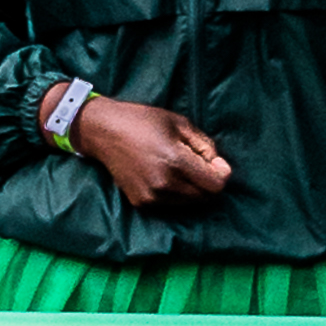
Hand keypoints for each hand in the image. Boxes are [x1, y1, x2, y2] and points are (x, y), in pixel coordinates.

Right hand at [70, 98, 235, 216]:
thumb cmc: (144, 121)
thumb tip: (219, 167)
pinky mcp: (141, 203)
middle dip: (208, 181)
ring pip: (189, 202)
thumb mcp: (181, 123)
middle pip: (205, 196)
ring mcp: (151, 197)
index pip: (216, 185)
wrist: (104, 132)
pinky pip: (170, 204)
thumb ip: (206, 145)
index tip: (215, 162)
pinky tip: (163, 175)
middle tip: (196, 162)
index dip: (221, 174)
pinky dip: (175, 193)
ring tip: (178, 167)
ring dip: (192, 188)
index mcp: (176, 162)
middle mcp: (164, 184)